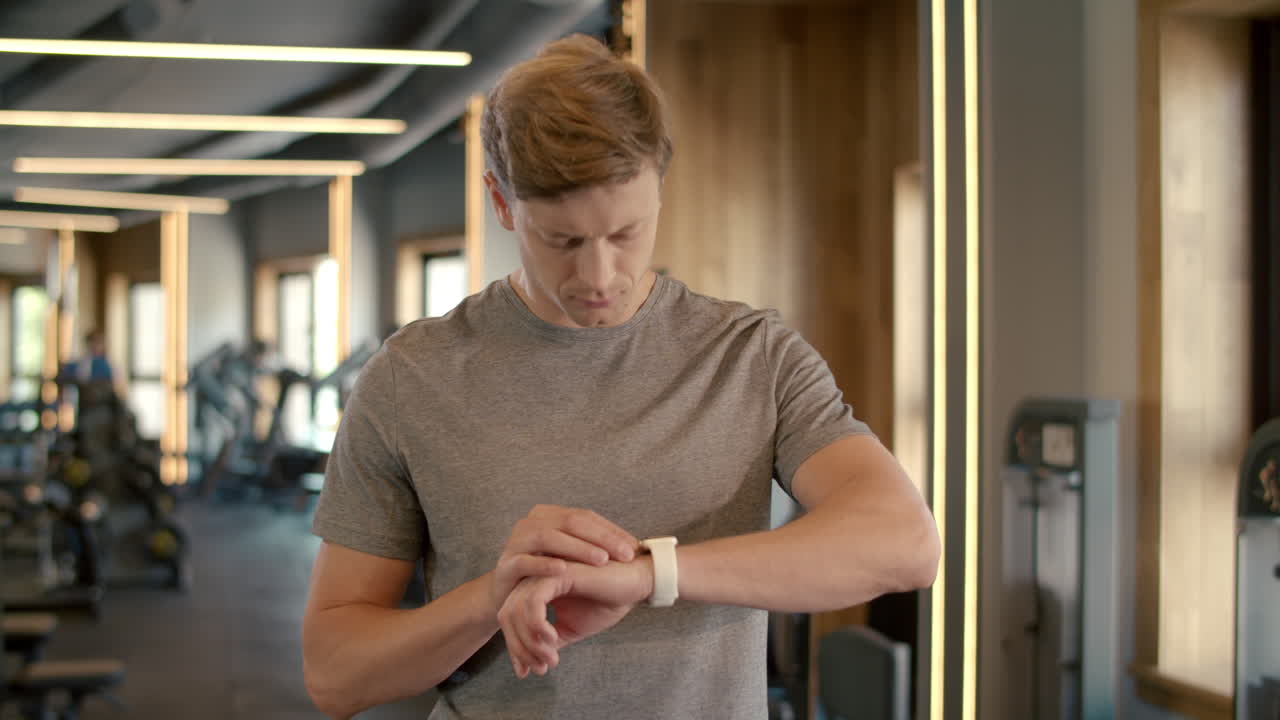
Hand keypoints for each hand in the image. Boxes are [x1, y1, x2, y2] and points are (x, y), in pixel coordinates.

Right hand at [487, 505, 638, 620]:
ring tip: (601, 560)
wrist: (507, 598)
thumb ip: (593, 547)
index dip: (610, 530)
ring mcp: (516, 542)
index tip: (634, 547)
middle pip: (569, 522)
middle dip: (600, 538)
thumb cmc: (546, 576)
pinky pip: (525, 561)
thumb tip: (635, 547)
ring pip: (548, 537)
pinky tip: (563, 570)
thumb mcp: (570, 558)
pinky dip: (544, 564)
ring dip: (577, 548)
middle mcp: (531, 523)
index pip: (584, 517)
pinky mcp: (505, 565)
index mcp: (549, 516)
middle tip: (624, 554)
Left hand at [498, 557, 653, 677]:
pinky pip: (532, 603)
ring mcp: (544, 573)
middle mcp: (536, 577)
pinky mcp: (557, 573)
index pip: (510, 617)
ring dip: (530, 642)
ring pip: (516, 611)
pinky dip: (537, 626)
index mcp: (538, 587)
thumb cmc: (608, 600)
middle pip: (507, 615)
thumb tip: (532, 660)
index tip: (526, 671)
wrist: (635, 584)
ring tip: (550, 658)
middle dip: (519, 648)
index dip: (515, 647)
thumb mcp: (573, 627)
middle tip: (540, 668)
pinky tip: (552, 639)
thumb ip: (551, 639)